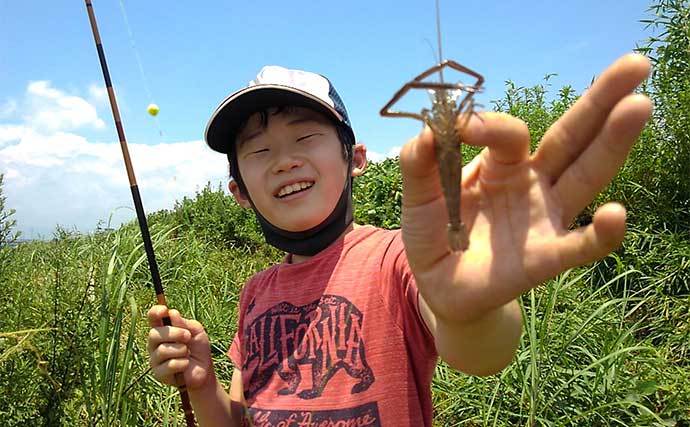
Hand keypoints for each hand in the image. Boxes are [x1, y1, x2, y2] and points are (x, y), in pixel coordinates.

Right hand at [147, 305, 213, 389]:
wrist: (204, 370)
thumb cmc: (198, 348)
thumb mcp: (195, 331)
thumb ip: (184, 323)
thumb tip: (172, 313)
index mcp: (163, 330)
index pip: (152, 318)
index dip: (155, 312)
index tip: (164, 310)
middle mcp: (155, 344)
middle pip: (154, 334)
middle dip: (174, 333)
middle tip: (188, 336)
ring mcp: (155, 359)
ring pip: (162, 350)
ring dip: (181, 350)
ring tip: (188, 353)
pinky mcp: (158, 373)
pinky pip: (170, 364)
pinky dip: (183, 363)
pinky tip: (186, 365)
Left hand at [400, 53, 651, 323]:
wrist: (440, 285)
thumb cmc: (434, 234)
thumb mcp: (418, 196)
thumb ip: (419, 162)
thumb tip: (428, 127)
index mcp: (501, 164)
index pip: (510, 133)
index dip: (490, 124)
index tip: (461, 127)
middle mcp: (533, 183)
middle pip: (570, 138)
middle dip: (599, 102)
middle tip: (634, 64)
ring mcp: (544, 218)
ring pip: (585, 177)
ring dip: (612, 144)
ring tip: (638, 107)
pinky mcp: (546, 257)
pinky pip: (581, 245)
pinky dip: (600, 233)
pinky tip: (615, 215)